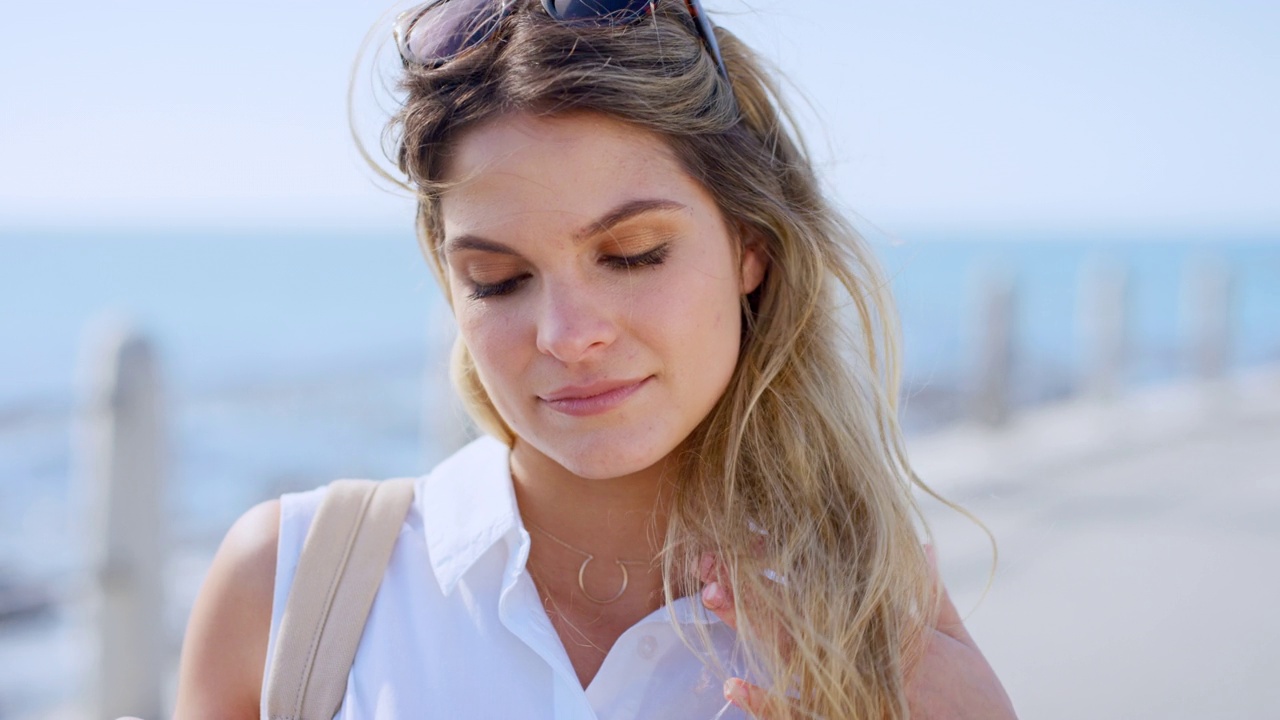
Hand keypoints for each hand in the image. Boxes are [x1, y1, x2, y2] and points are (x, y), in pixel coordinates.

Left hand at [698, 546, 1016, 718]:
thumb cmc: (977, 709)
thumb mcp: (961, 648)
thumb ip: (934, 597)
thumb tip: (920, 545)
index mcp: (896, 629)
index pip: (834, 580)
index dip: (790, 555)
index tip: (753, 530)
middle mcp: (869, 657)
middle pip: (801, 608)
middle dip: (755, 580)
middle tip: (714, 555)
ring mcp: (854, 695)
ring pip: (790, 653)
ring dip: (748, 625)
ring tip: (711, 597)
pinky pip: (797, 718)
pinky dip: (764, 703)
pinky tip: (731, 686)